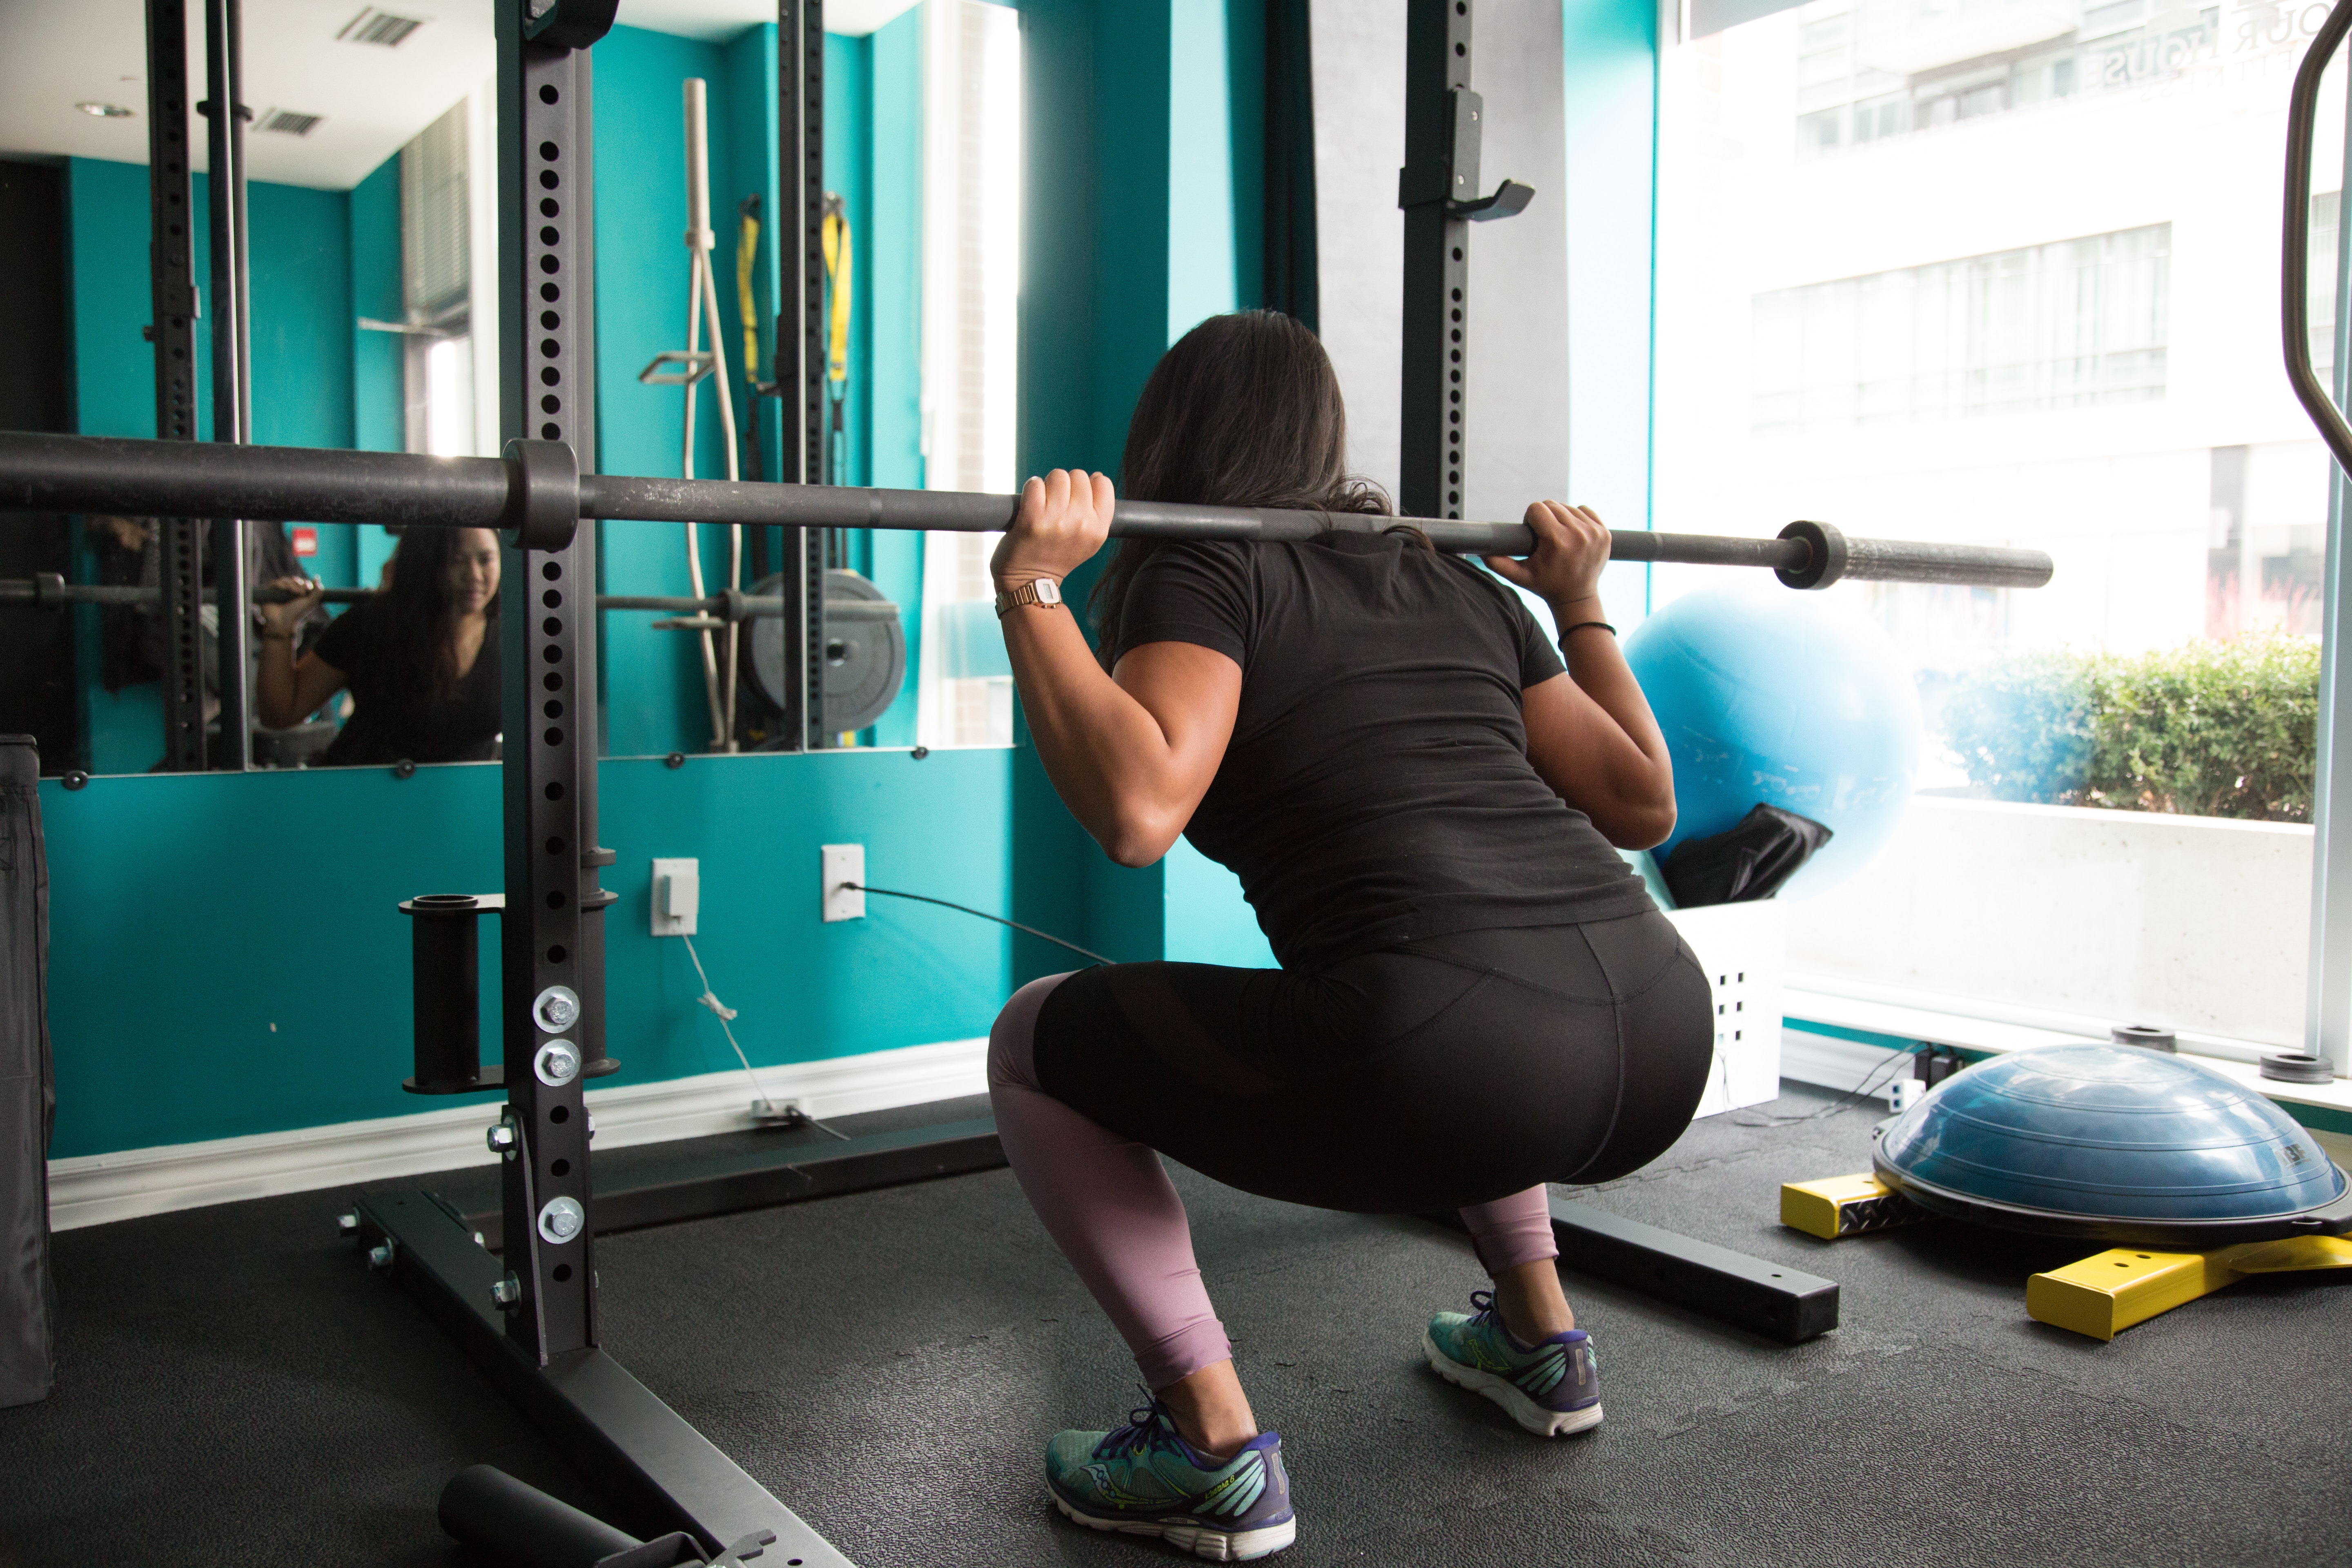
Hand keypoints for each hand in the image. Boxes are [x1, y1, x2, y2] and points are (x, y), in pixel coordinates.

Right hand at [258, 575, 323, 638]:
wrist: (282, 621)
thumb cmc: (296, 613)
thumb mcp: (310, 602)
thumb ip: (317, 591)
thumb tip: (316, 577)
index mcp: (297, 594)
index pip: (302, 582)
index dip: (306, 583)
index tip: (309, 588)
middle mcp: (287, 592)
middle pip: (294, 579)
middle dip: (300, 584)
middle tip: (302, 593)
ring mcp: (278, 591)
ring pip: (286, 580)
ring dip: (293, 585)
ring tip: (296, 594)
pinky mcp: (270, 591)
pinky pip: (276, 583)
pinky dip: (283, 585)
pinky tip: (287, 590)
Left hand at [992, 469, 1114, 591]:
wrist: (1030, 581)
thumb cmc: (1058, 556)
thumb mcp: (1090, 540)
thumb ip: (1097, 512)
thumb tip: (1097, 477)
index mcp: (1099, 528)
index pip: (1103, 483)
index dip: (1087, 484)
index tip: (1076, 497)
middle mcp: (1081, 523)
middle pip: (1078, 476)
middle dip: (1066, 485)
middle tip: (1056, 503)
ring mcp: (1057, 521)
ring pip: (1057, 476)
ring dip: (1048, 485)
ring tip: (1043, 503)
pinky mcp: (1032, 519)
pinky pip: (1035, 484)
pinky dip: (1031, 489)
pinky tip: (1030, 503)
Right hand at [1484, 501, 1611, 614]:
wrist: (1577, 597)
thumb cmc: (1546, 585)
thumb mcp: (1520, 577)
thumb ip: (1499, 564)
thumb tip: (1481, 551)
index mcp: (1557, 541)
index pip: (1537, 508)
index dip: (1530, 520)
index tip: (1533, 534)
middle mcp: (1578, 534)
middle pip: (1553, 505)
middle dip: (1545, 518)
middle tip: (1545, 537)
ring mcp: (1594, 532)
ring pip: (1568, 507)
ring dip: (1561, 518)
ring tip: (1559, 538)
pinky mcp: (1605, 532)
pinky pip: (1585, 510)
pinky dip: (1578, 518)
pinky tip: (1573, 534)